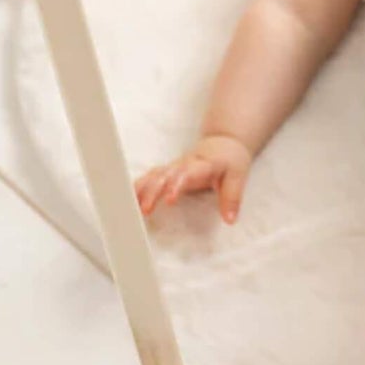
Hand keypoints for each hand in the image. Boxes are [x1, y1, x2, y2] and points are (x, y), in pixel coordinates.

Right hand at [134, 134, 251, 223]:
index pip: (188, 172)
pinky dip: (138, 187)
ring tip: (131, 206)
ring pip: (154, 175)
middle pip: (165, 174)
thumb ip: (232, 197)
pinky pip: (149, 177)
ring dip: (142, 189)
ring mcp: (173, 167)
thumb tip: (230, 220)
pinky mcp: (167, 171)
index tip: (169, 198)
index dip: (177, 183)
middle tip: (145, 208)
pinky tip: (127, 199)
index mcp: (203, 164)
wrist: (223, 144)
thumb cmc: (230, 161)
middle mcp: (184, 164)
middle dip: (153, 190)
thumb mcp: (238, 177)